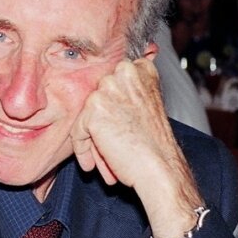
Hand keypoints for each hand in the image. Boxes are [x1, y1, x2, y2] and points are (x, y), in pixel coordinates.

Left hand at [70, 58, 203, 236]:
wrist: (160, 168)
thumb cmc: (155, 145)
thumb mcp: (147, 106)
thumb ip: (128, 93)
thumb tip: (102, 95)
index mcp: (141, 69)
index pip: (112, 83)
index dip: (111, 108)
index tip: (117, 126)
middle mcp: (125, 72)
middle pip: (98, 99)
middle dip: (101, 125)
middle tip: (112, 147)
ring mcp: (109, 88)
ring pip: (87, 116)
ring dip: (92, 140)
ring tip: (106, 159)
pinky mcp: (94, 108)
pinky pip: (77, 131)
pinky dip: (82, 149)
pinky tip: (93, 164)